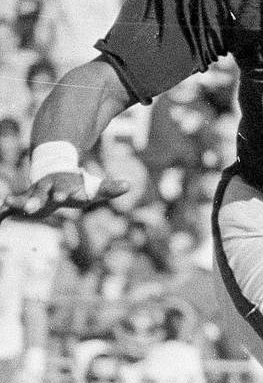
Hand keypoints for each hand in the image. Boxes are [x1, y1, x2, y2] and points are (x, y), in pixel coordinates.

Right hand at [1, 170, 129, 223]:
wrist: (54, 171)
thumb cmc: (77, 185)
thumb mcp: (94, 188)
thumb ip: (110, 188)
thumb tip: (129, 184)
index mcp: (64, 186)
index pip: (67, 189)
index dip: (67, 193)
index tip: (66, 197)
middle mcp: (47, 188)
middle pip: (43, 193)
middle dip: (39, 200)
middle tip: (35, 207)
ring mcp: (34, 194)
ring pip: (25, 198)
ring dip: (18, 202)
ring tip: (7, 202)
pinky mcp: (23, 201)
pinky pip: (10, 208)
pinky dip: (3, 212)